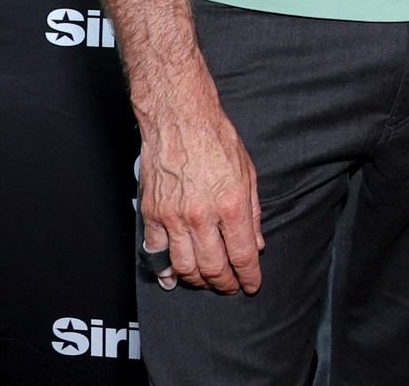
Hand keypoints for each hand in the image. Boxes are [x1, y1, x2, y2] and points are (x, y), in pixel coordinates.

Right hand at [138, 99, 263, 293]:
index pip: (242, 254)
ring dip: (198, 280)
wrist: (180, 120)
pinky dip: (165, 270)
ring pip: (184, 267)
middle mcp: (201, 215)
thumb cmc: (216, 140)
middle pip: (213, 267)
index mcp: (231, 204)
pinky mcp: (151, 214)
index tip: (251, 284)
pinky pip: (156, 253)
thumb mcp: (248, 172)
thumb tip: (257, 242)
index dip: (248, 275)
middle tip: (230, 286)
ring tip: (208, 281)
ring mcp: (173, 217)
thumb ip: (253, 211)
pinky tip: (173, 278)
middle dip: (225, 283)